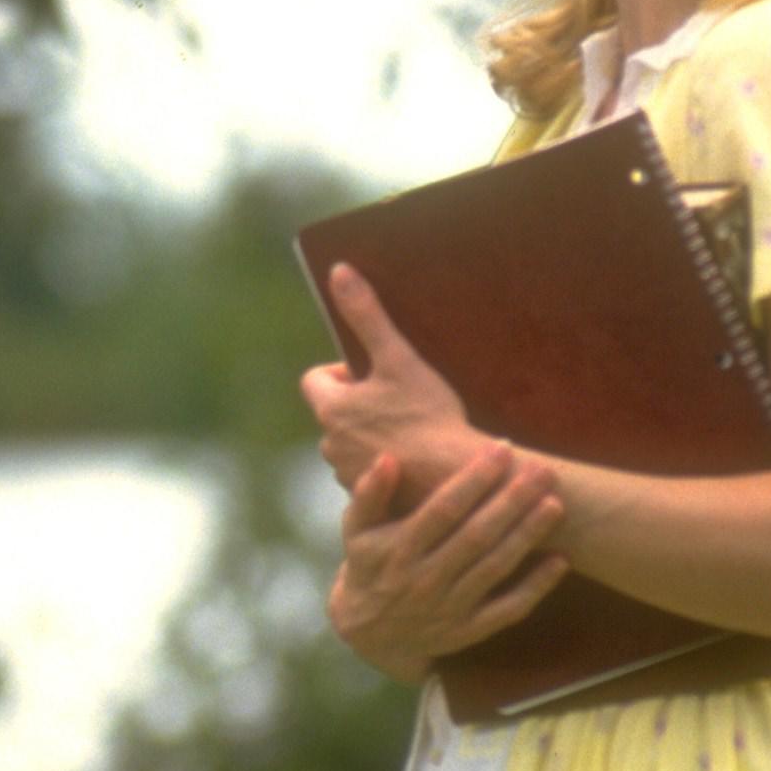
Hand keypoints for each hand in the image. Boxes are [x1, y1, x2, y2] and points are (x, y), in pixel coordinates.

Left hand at [302, 265, 480, 492]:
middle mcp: (330, 445)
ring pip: (351, 444)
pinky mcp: (370, 500)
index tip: (372, 372)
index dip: (341, 371)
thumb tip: (338, 270)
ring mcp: (348, 475)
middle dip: (359, 404)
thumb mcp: (399, 357)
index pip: (315, 380)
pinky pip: (369, 474)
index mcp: (332, 410)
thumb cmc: (429, 415)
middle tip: (399, 400)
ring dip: (372, 435)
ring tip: (411, 431)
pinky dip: (385, 464)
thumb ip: (367, 314)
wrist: (455, 477)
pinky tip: (416, 460)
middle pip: (334, 413)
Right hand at [329, 444, 567, 682]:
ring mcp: (448, 608)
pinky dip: (535, 588)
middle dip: (511, 502)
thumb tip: (388, 459)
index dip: (474, 480)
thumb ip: (369, 494)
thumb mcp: (355, 530)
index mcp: (398, 550)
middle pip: (476, 537)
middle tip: (542, 471)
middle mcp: (425, 580)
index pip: (443, 511)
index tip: (502, 449)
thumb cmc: (368, 565)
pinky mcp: (468, 630)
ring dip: (527, 537)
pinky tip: (560, 561)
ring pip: (494, 568)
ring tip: (555, 505)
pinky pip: (507, 610)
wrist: (368, 634)